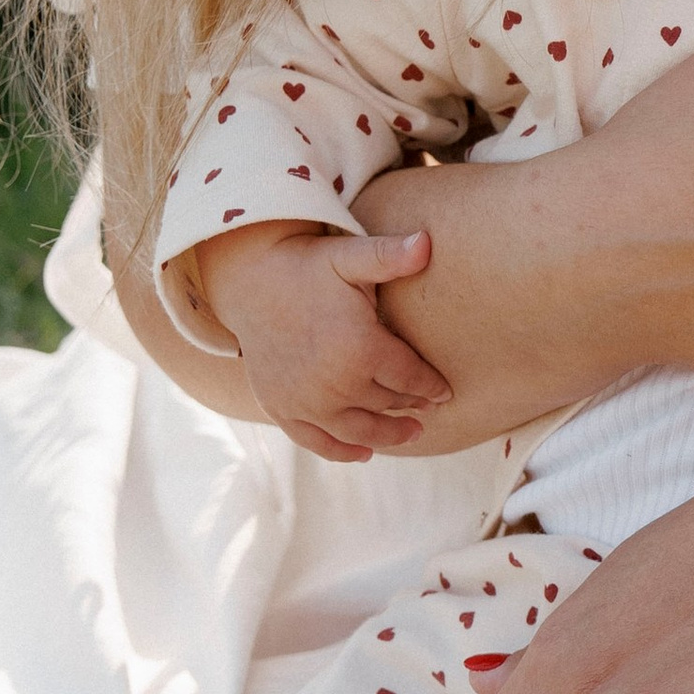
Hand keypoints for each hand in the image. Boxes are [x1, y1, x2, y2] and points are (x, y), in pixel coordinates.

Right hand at [197, 217, 450, 462]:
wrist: (248, 280)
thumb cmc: (307, 266)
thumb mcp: (350, 257)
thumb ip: (390, 256)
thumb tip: (428, 242)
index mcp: (360, 348)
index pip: (410, 378)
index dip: (431, 386)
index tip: (446, 392)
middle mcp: (334, 383)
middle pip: (387, 404)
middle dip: (412, 407)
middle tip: (429, 410)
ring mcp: (305, 401)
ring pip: (359, 430)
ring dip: (388, 435)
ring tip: (411, 433)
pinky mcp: (280, 408)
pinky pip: (316, 441)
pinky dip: (342, 450)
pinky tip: (364, 452)